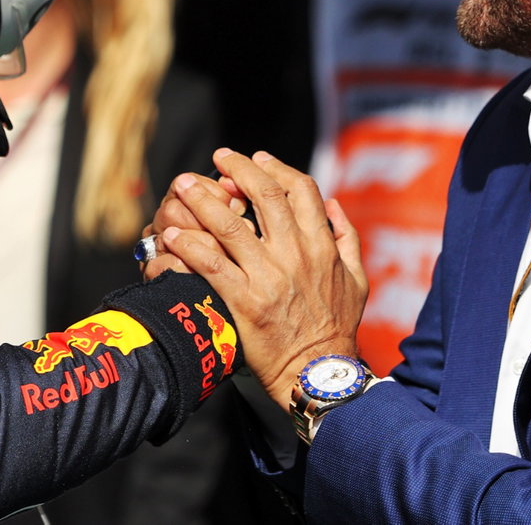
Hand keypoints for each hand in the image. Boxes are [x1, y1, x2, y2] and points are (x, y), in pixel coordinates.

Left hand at [158, 148, 367, 409]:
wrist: (319, 373)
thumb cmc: (338, 328)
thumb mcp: (357, 280)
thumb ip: (347, 239)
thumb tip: (334, 206)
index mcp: (322, 245)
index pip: (301, 190)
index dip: (276, 168)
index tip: (257, 158)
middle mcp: (295, 254)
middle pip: (264, 195)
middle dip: (238, 168)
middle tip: (219, 158)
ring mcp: (268, 277)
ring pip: (230, 225)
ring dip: (204, 199)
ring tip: (185, 184)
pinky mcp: (244, 301)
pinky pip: (210, 264)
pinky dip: (189, 244)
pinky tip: (173, 234)